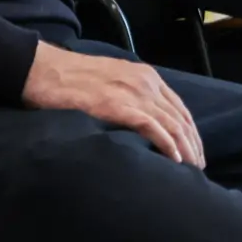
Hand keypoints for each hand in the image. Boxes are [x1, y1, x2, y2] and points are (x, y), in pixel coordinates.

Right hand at [22, 42, 204, 164]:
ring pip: (172, 125)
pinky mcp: (119, 105)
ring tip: (192, 170)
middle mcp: (145, 82)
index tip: (195, 151)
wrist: (43, 71)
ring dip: (186, 149)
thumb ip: (130, 95)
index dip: (191, 132)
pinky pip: (153, 128)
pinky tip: (175, 161)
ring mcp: (133, 93)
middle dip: (193, 145)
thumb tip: (142, 122)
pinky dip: (168, 146)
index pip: (179, 108)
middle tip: (198, 168)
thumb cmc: (71, 79)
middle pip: (181, 118)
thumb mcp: (111, 81)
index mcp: (145, 75)